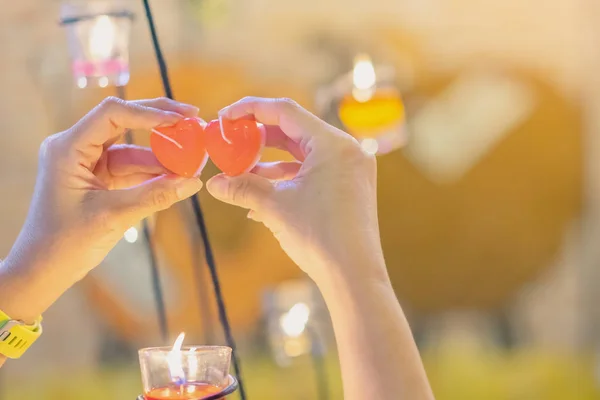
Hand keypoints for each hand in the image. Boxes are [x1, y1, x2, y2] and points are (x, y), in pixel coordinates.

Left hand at [5, 97, 202, 291]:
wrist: (43, 270)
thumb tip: (194, 182)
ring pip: (132, 150)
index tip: (181, 118)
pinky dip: (154, 174)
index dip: (149, 112)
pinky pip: (132, 170)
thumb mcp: (114, 216)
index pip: (112, 114)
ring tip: (192, 161)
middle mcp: (76, 148)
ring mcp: (88, 164)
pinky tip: (177, 178)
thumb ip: (155, 195)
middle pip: (124, 122)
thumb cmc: (65, 243)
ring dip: (162, 157)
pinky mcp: (99, 180)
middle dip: (159, 123)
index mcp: (68, 147)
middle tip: (193, 120)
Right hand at [206, 97, 386, 286]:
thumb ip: (242, 188)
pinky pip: (313, 173)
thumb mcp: (275, 207)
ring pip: (302, 154)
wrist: (354, 276)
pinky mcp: (349, 188)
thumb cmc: (320, 237)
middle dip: (259, 138)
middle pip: (294, 130)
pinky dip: (288, 179)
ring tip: (240, 173)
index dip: (250, 109)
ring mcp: (350, 170)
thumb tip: (213, 183)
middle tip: (231, 141)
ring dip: (270, 163)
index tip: (225, 117)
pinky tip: (260, 197)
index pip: (285, 111)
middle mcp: (346, 150)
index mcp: (333, 144)